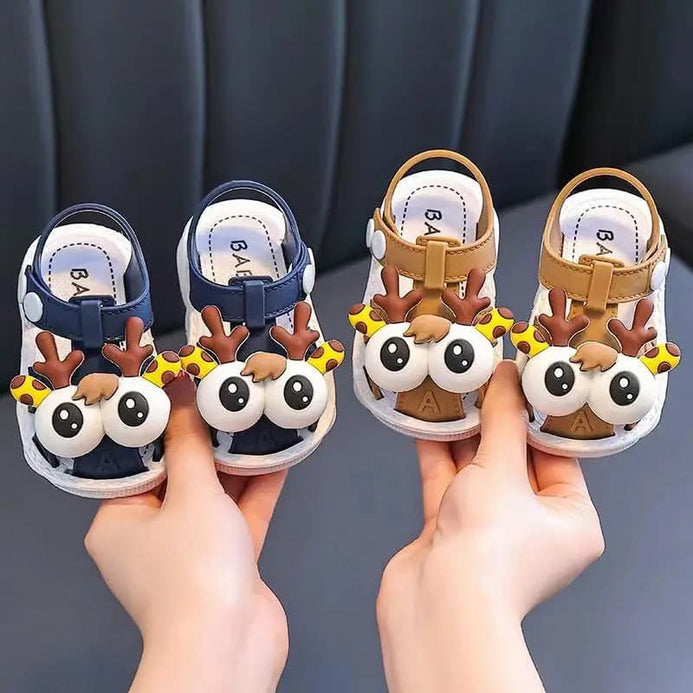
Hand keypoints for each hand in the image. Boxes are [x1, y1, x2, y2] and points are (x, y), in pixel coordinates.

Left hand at [85, 374, 287, 692]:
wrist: (230, 644)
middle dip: (209, 441)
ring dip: (239, 463)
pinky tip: (279, 454)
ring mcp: (192, 550)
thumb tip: (180, 390)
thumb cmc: (194, 568)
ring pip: (215, 495)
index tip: (189, 392)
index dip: (166, 425)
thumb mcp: (191, 493)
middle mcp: (152, 535)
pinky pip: (240, 515)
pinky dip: (257, 489)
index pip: (142, 461)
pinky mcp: (227, 561)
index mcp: (120, 520)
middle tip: (230, 398)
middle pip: (182, 476)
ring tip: (258, 418)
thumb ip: (191, 442)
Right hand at [376, 361, 604, 692]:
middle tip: (481, 377)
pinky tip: (429, 420)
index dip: (535, 414)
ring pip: (476, 468)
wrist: (438, 606)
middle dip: (493, 420)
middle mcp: (531, 526)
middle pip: (513, 458)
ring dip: (462, 433)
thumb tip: (509, 376)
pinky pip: (448, 481)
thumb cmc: (490, 552)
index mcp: (570, 519)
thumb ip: (503, 420)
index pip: (556, 453)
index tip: (519, 379)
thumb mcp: (503, 469)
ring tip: (452, 391)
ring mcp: (488, 529)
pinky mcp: (451, 529)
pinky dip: (438, 452)